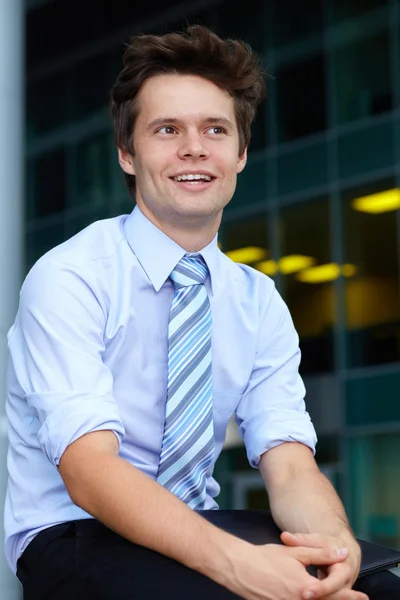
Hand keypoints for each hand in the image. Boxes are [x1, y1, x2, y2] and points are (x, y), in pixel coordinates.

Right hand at [224, 541, 364, 599]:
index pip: (333, 594)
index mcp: (306, 589)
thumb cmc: (266, 558)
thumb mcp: (296, 552)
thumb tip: (341, 553)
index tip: (361, 597)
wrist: (240, 568)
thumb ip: (321, 554)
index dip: (349, 595)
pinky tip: (311, 598)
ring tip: (334, 598)